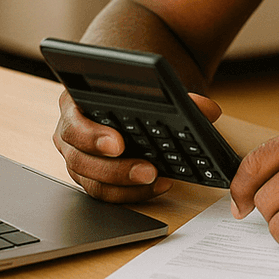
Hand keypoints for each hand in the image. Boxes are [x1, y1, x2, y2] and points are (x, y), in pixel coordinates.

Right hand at [53, 89, 222, 202]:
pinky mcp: (92, 177)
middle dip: (116, 169)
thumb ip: (178, 96)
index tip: (119, 143)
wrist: (124, 95)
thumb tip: (208, 110)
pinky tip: (160, 184)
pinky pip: (107, 193)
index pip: (74, 124)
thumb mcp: (146, 85)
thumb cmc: (129, 89)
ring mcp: (78, 159)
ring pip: (92, 183)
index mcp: (73, 105)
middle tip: (148, 169)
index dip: (92, 137)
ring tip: (157, 178)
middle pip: (81, 160)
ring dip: (126, 185)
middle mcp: (69, 135)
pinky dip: (133, 192)